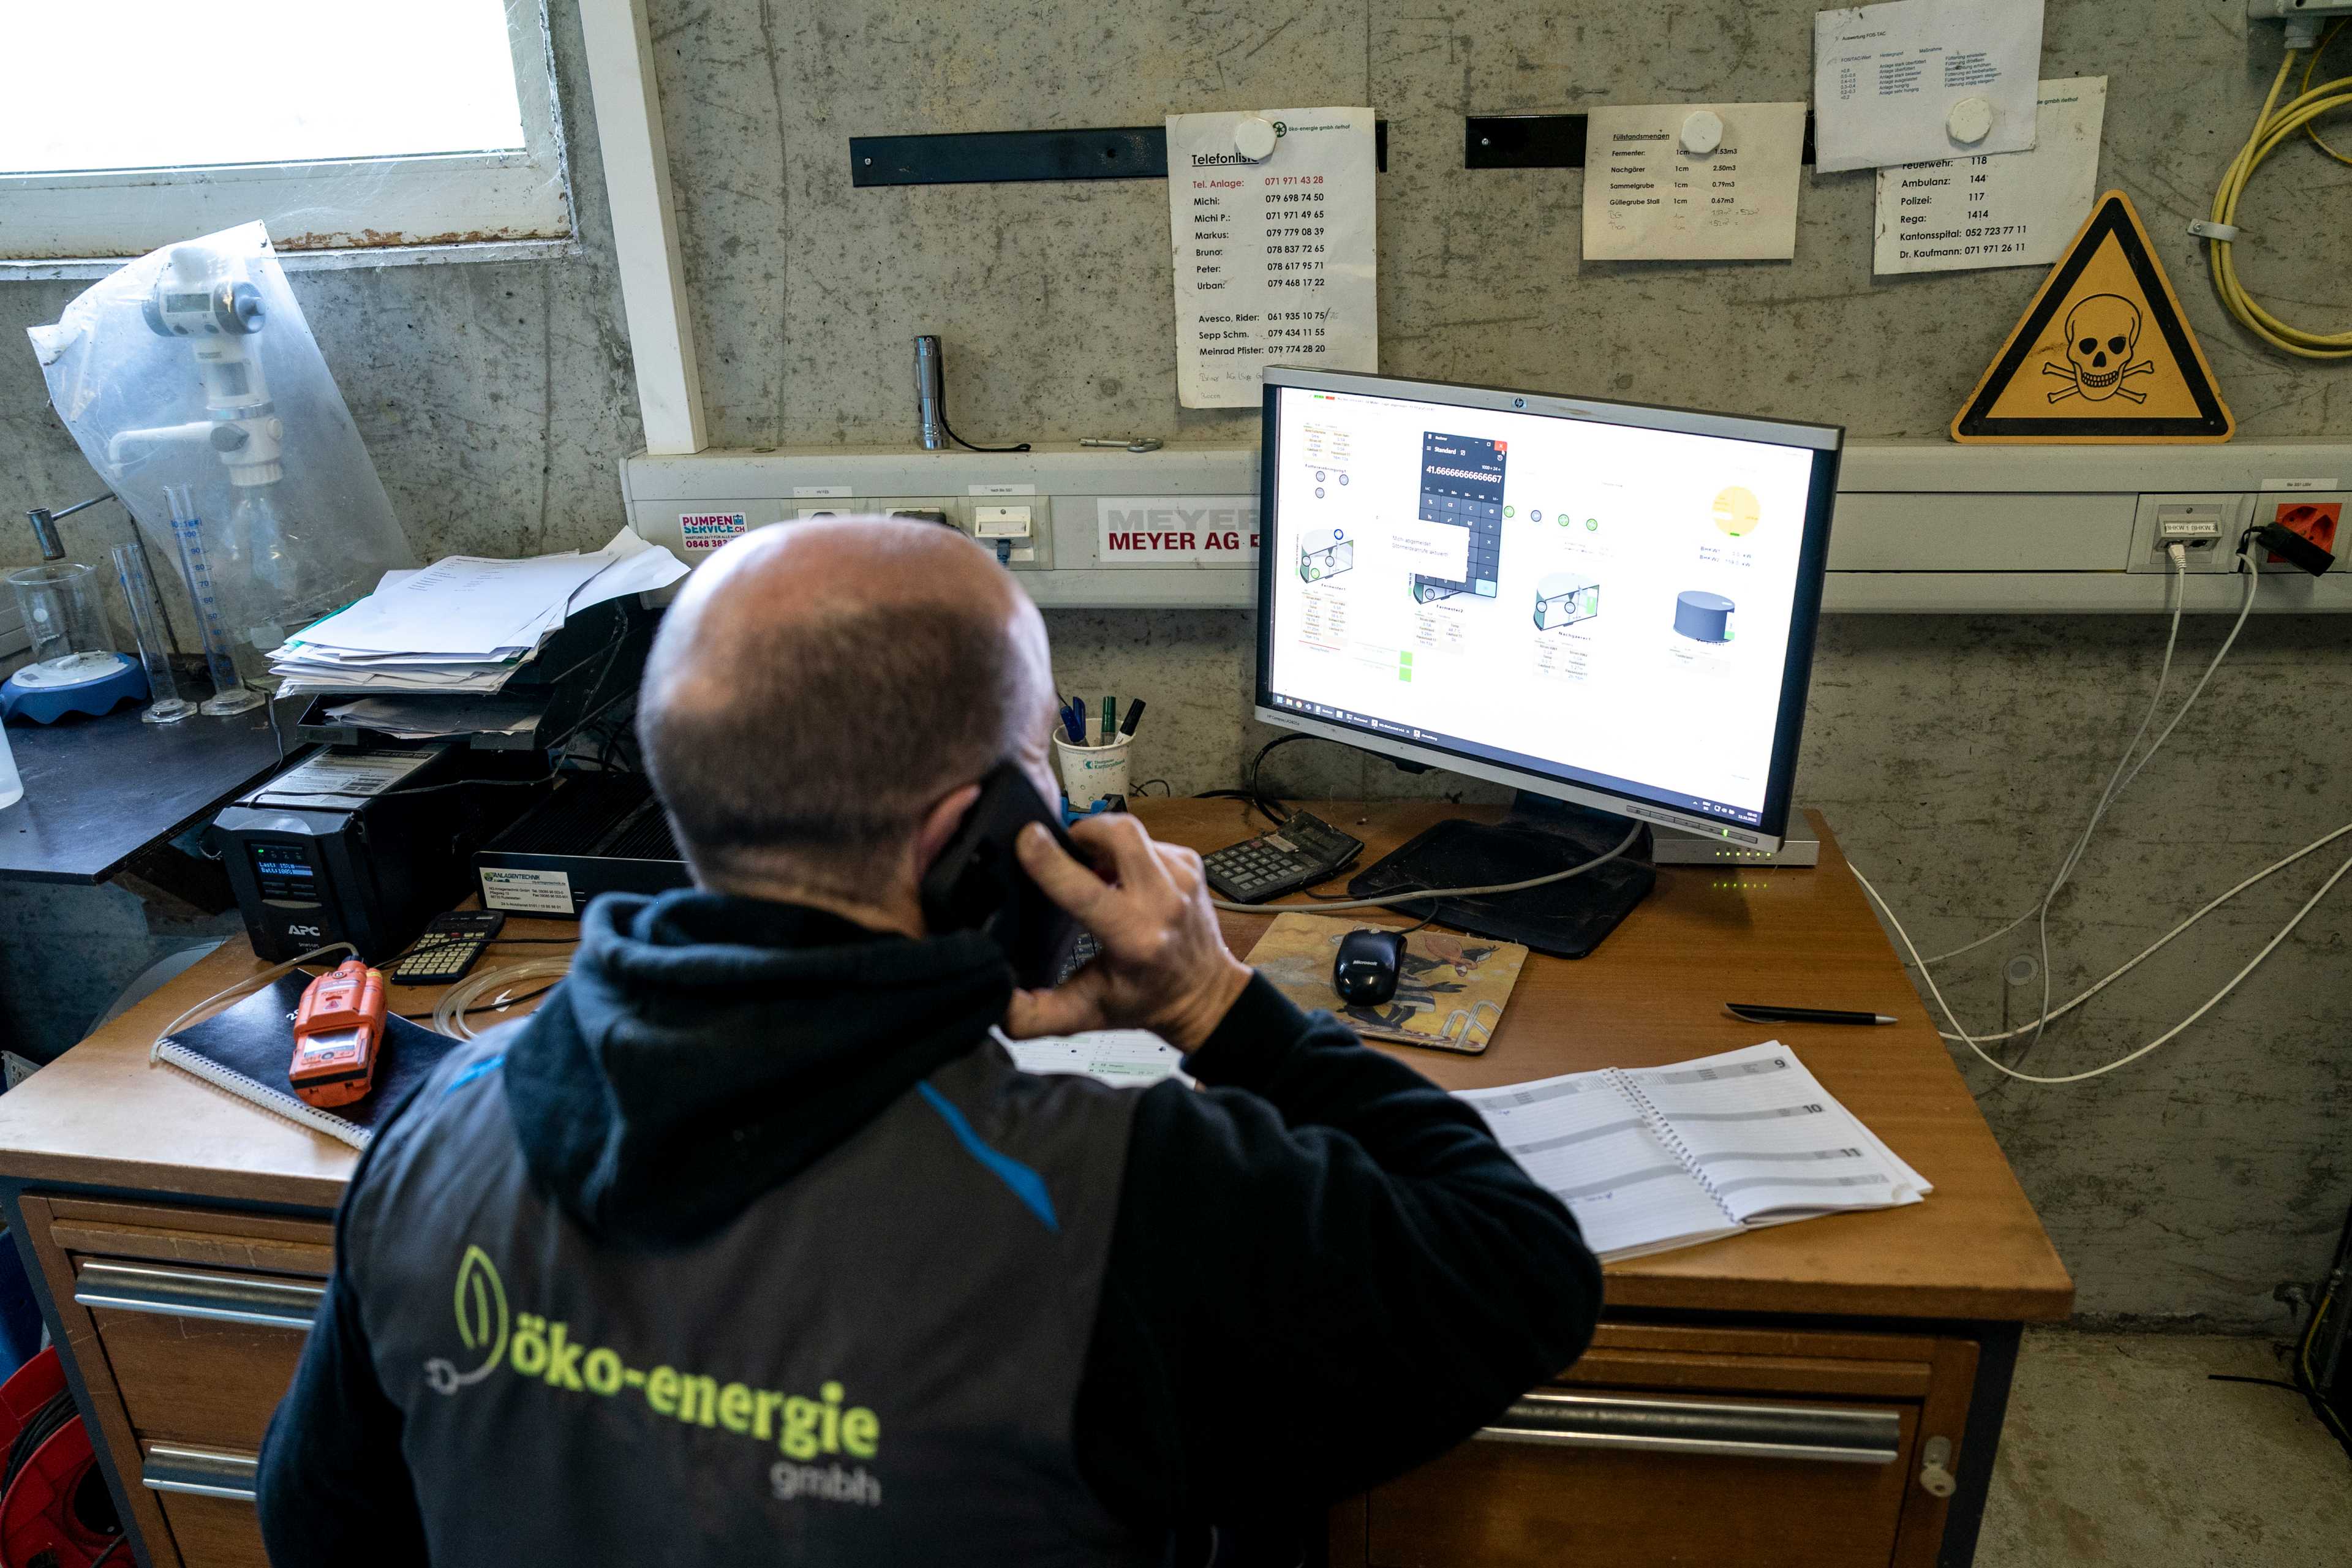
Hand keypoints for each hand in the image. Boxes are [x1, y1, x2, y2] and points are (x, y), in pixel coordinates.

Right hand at [1004, 815, 1253, 1051]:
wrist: (1203, 995)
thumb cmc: (1144, 1000)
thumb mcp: (1083, 1015)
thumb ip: (1033, 1016)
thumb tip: (993, 999)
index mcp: (1135, 940)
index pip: (1087, 891)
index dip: (1052, 862)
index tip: (1027, 838)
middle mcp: (1163, 903)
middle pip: (1119, 834)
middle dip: (1082, 831)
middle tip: (1064, 848)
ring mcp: (1181, 878)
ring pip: (1131, 830)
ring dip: (1102, 839)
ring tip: (1090, 864)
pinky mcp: (1189, 863)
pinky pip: (1147, 838)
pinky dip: (1125, 849)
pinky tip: (1119, 874)